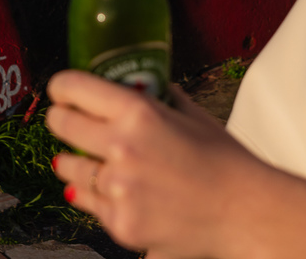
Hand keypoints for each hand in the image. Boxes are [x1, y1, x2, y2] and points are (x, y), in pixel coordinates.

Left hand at [47, 70, 264, 258]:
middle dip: (62, 120)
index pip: (73, 88)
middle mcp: (122, 148)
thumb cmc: (224, 162)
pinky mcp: (120, 222)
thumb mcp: (190, 114)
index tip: (61, 90)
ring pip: (68, 167)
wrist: (244, 212)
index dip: (62, 87)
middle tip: (67, 121)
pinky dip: (95, 195)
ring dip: (74, 161)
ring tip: (88, 160)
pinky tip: (113, 189)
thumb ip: (159, 97)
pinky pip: (87, 203)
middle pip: (61, 125)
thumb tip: (143, 83)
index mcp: (138, 113)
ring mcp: (118, 189)